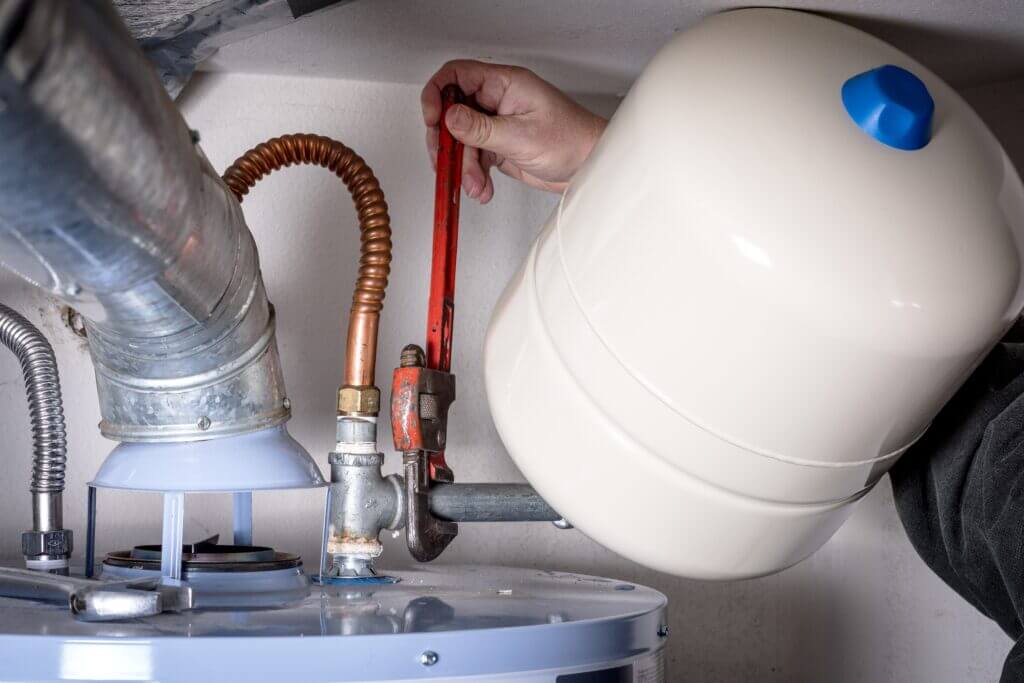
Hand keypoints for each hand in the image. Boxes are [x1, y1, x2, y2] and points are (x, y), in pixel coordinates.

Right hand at [421, 60, 606, 202]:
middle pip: (452, 112)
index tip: (432, 119)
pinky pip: (474, 157)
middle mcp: (498, 101)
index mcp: (504, 84)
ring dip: (462, 166)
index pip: (457, 76)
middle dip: (446, 141)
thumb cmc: (572, 140)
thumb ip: (481, 128)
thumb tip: (449, 117)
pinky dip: (473, 175)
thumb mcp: (521, 135)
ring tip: (475, 184)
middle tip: (447, 160)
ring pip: (461, 140)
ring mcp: (497, 124)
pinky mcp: (499, 146)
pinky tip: (481, 187)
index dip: (438, 94)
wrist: (589, 166)